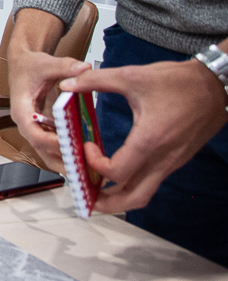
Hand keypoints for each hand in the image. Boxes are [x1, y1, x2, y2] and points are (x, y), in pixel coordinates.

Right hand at [8, 49, 91, 169]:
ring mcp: (34, 128)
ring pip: (47, 153)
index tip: (72, 145)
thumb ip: (66, 66)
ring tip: (87, 171)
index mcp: (22, 111)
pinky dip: (66, 153)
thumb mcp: (46, 64)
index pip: (35, 134)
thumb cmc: (29, 66)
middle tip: (84, 170)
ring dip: (65, 162)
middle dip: (62, 161)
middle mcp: (26, 124)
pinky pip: (53, 147)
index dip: (53, 142)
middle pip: (41, 150)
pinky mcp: (42, 128)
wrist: (22, 64)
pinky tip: (84, 158)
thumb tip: (84, 68)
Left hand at [65, 61, 227, 212]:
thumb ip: (97, 80)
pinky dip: (132, 185)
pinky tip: (118, 174)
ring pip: (144, 193)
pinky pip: (152, 181)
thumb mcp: (133, 76)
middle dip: (106, 203)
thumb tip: (67, 83)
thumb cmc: (180, 82)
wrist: (217, 85)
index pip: (117, 172)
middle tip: (84, 197)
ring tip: (97, 191)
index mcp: (150, 140)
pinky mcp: (175, 160)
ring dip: (119, 198)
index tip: (87, 147)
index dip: (95, 165)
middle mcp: (162, 158)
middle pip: (133, 198)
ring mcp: (171, 162)